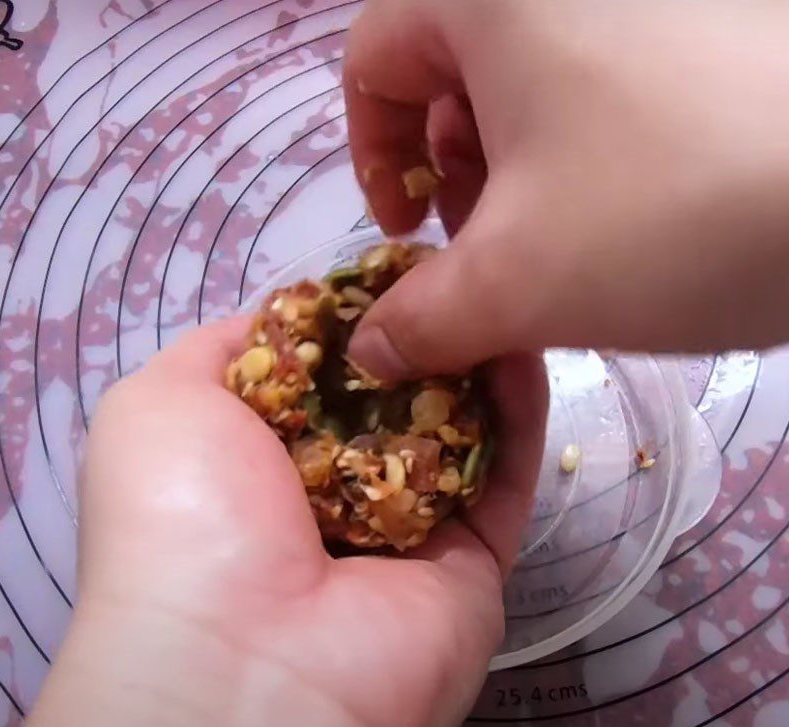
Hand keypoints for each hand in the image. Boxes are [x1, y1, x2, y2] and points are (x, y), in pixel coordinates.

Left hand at [0, 318, 546, 726]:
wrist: (246, 658)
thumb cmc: (187, 512)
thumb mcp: (160, 405)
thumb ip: (223, 350)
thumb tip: (286, 316)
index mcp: (261, 462)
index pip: (322, 375)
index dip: (354, 320)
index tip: (390, 269)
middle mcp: (335, 494)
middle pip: (395, 400)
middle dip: (422, 338)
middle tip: (457, 273)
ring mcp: (409, 531)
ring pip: (458, 434)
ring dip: (477, 366)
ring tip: (498, 296)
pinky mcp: (474, 564)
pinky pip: (504, 481)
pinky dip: (520, 420)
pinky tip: (525, 352)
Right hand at [345, 0, 788, 380]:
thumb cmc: (664, 215)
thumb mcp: (515, 282)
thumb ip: (418, 321)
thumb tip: (368, 350)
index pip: (372, 55)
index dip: (371, 153)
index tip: (409, 231)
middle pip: (449, 74)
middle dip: (450, 174)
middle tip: (487, 250)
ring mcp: (640, 8)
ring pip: (527, 86)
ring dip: (515, 177)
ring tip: (556, 248)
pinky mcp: (699, 36)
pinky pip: (600, 90)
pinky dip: (582, 160)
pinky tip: (621, 222)